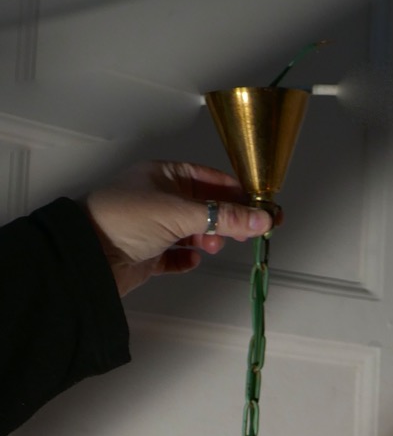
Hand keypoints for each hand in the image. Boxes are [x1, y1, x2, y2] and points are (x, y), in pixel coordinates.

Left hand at [84, 160, 274, 295]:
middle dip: (225, 220)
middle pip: (206, 207)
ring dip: (207, 240)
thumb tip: (261, 219)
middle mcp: (159, 197)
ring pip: (193, 232)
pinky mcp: (148, 253)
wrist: (87, 255)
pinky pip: (176, 255)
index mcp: (165, 175)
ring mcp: (153, 226)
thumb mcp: (180, 212)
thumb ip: (223, 217)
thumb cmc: (123, 219)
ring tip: (211, 246)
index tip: (262, 208)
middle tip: (245, 232)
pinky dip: (187, 258)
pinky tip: (191, 260)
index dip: (238, 193)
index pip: (211, 179)